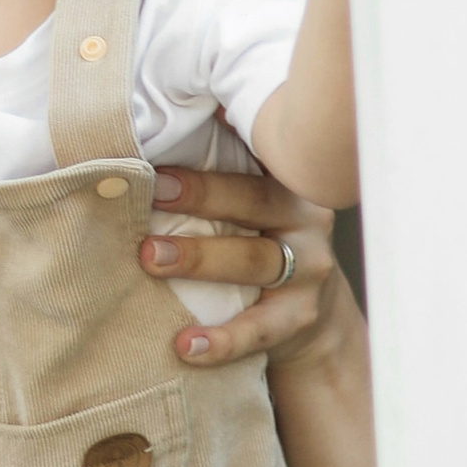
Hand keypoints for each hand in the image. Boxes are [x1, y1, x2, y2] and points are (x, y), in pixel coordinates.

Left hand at [139, 165, 338, 369]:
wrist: (315, 310)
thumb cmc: (260, 238)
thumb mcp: (252, 198)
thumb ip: (218, 164)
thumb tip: (155, 121)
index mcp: (288, 180)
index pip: (256, 153)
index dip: (216, 147)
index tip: (169, 150)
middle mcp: (306, 218)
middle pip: (255, 201)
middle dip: (202, 196)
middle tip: (153, 193)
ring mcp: (308, 269)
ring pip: (255, 261)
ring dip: (201, 259)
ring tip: (151, 259)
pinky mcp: (299, 316)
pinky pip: (259, 329)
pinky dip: (223, 340)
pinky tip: (186, 345)